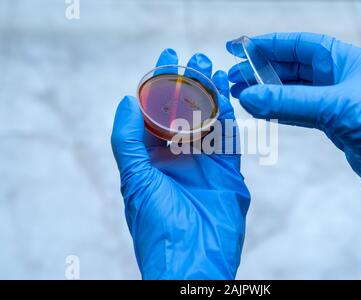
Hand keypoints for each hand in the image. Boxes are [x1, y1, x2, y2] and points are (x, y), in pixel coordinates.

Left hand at [111, 49, 249, 278]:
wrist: (192, 258)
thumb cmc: (157, 225)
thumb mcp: (135, 179)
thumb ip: (128, 140)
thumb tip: (127, 101)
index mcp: (151, 157)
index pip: (155, 113)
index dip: (159, 85)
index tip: (166, 59)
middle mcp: (178, 156)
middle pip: (184, 112)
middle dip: (188, 84)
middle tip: (193, 60)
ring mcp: (203, 162)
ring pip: (208, 120)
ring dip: (210, 94)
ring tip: (211, 68)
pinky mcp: (227, 171)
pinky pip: (228, 137)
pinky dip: (229, 115)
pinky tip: (227, 94)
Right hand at [227, 32, 360, 248]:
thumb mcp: (337, 108)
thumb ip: (290, 102)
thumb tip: (251, 95)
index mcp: (348, 61)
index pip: (301, 45)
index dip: (269, 45)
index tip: (241, 47)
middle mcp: (342, 78)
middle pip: (294, 67)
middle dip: (263, 71)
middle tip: (235, 77)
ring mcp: (337, 103)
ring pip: (294, 91)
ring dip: (268, 92)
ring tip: (242, 94)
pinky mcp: (334, 126)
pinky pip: (300, 112)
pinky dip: (279, 111)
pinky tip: (262, 111)